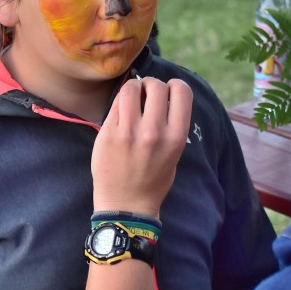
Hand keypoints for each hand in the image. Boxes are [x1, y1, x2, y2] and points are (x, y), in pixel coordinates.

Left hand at [92, 78, 192, 216]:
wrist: (126, 204)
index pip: (182, 92)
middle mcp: (154, 132)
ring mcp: (129, 132)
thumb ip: (172, 125)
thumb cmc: (153, 179)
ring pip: (131, 88)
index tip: (168, 90)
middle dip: (152, 84)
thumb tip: (165, 96)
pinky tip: (122, 111)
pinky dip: (120, 102)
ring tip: (132, 97)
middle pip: (157, 86)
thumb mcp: (175, 153)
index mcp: (176, 136)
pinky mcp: (108, 133)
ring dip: (134, 88)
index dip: (174, 85)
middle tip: (147, 93)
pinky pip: (116, 103)